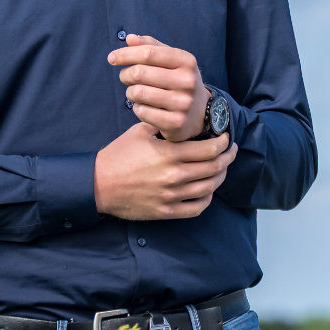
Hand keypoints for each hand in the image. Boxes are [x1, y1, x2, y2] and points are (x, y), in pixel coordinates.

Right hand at [94, 123, 237, 220]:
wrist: (98, 185)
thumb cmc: (118, 156)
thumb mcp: (139, 132)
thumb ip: (163, 125)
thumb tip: (182, 117)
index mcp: (169, 154)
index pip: (209, 149)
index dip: (223, 143)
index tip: (226, 138)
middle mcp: (174, 176)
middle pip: (214, 168)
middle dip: (228, 157)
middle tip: (231, 150)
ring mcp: (171, 196)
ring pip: (209, 188)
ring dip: (220, 176)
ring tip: (222, 167)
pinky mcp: (166, 211)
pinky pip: (197, 208)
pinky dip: (207, 198)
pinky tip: (208, 189)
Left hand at [108, 33, 207, 140]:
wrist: (200, 114)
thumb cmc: (179, 81)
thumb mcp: (172, 61)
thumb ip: (151, 47)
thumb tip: (130, 38)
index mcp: (186, 61)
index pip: (148, 53)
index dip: (126, 54)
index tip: (112, 58)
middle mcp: (188, 81)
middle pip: (140, 72)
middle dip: (125, 74)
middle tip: (125, 78)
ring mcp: (183, 103)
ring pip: (138, 93)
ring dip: (130, 92)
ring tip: (136, 93)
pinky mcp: (176, 123)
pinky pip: (142, 112)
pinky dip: (137, 108)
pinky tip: (145, 107)